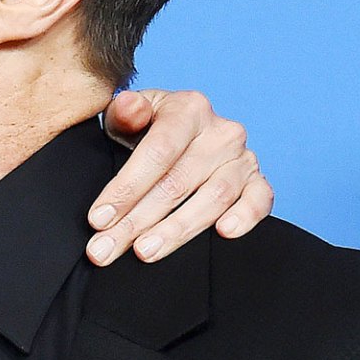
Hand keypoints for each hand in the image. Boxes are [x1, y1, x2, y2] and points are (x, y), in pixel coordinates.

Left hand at [87, 89, 272, 263]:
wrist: (182, 136)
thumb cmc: (150, 129)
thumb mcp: (129, 117)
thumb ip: (125, 112)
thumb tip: (129, 108)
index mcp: (189, 109)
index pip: (156, 152)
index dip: (126, 188)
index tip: (99, 219)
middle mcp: (221, 132)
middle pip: (178, 182)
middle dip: (136, 222)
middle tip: (106, 249)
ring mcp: (243, 158)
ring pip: (214, 197)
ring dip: (177, 230)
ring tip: (145, 251)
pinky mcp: (257, 181)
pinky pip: (260, 200)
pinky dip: (246, 216)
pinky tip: (224, 233)